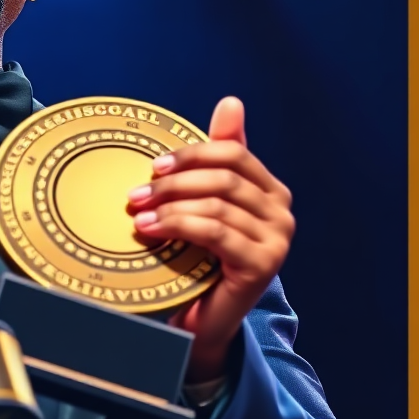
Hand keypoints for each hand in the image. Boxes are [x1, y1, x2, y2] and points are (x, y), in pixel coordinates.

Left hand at [126, 97, 294, 381]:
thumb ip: (216, 157)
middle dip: (175, 182)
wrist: (202, 318)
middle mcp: (281, 212)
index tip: (153, 165)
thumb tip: (232, 101)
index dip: (191, 154)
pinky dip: (180, 227)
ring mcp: (277, 240)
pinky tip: (152, 231)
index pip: (232, 153)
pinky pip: (217, 233)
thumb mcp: (205, 201)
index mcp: (269, 189)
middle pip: (223, 178)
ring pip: (217, 205)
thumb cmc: (200, 256)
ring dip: (171, 207)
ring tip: (139, 215)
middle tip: (137, 193)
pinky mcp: (263, 264)